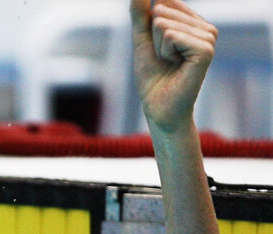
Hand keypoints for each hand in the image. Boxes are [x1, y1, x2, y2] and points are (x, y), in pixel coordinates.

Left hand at [131, 0, 216, 131]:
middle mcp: (205, 28)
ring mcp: (208, 38)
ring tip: (170, 63)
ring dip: (158, 48)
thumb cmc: (152, 77)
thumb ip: (141, 16)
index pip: (164, 3)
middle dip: (153, 38)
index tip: (159, 47)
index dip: (151, 26)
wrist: (158, 107)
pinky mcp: (205, 50)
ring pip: (165, 24)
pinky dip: (165, 52)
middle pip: (162, 12)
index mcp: (194, 23)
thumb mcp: (143, 40)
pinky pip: (171, 35)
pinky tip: (176, 65)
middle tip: (164, 59)